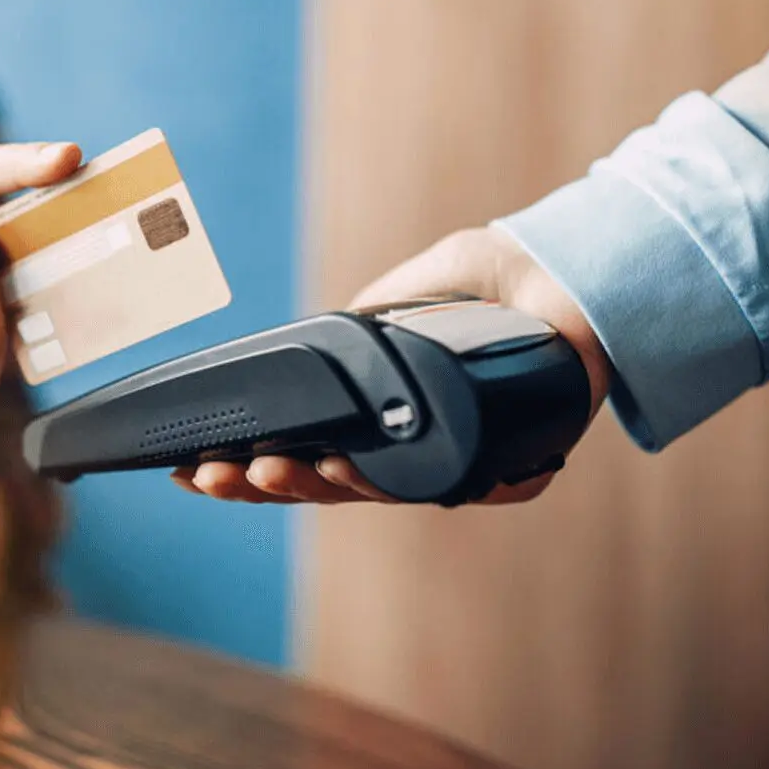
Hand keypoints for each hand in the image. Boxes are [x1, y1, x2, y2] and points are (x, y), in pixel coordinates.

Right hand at [173, 226, 611, 505]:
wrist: (574, 275)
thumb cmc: (499, 279)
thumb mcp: (415, 288)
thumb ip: (372, 314)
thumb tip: (319, 336)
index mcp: (382, 418)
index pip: (306, 453)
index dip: (250, 466)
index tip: (194, 465)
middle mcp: (413, 446)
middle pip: (326, 485)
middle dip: (264, 485)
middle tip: (214, 474)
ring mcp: (458, 457)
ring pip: (376, 493)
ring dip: (315, 487)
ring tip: (270, 470)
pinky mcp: (513, 459)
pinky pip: (466, 488)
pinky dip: (417, 488)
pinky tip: (353, 472)